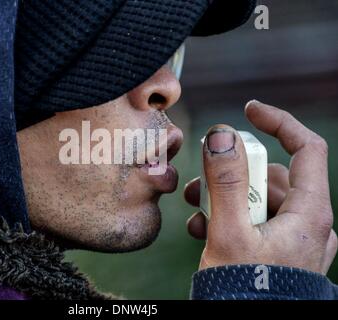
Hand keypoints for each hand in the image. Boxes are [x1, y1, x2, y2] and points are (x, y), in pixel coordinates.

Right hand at [184, 100, 336, 274]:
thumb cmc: (247, 292)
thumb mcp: (229, 233)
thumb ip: (225, 181)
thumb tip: (222, 134)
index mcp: (309, 213)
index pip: (306, 148)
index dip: (279, 122)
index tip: (249, 110)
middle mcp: (307, 223)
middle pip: (272, 176)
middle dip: (232, 174)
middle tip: (199, 182)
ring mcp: (293, 239)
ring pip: (259, 199)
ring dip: (224, 198)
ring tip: (194, 210)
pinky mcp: (277, 252)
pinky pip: (255, 221)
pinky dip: (229, 219)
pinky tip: (203, 230)